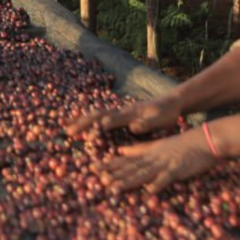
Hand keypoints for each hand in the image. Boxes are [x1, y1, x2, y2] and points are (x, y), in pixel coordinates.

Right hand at [66, 92, 182, 137]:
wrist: (171, 101)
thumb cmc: (166, 113)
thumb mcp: (160, 119)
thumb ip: (147, 123)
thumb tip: (133, 127)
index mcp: (129, 113)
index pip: (110, 120)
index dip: (99, 129)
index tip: (89, 138)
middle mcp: (121, 111)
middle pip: (97, 115)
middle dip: (82, 123)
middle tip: (68, 132)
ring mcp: (119, 111)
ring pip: (96, 114)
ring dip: (82, 121)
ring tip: (67, 128)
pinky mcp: (120, 115)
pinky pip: (100, 117)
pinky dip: (88, 120)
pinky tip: (81, 125)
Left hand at [89, 129, 217, 193]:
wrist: (204, 140)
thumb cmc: (181, 145)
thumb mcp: (156, 146)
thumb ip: (138, 149)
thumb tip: (120, 150)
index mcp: (147, 154)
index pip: (125, 160)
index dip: (109, 165)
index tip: (92, 169)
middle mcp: (152, 158)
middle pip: (131, 167)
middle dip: (114, 174)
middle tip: (97, 180)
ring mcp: (165, 163)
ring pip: (144, 173)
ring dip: (129, 181)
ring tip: (114, 188)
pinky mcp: (178, 168)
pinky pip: (167, 177)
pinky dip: (158, 184)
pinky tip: (149, 191)